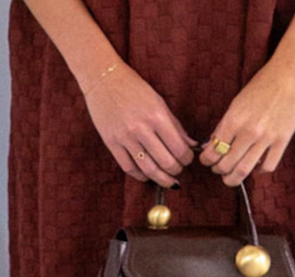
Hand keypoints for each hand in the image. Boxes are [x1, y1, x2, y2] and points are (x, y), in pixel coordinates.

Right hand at [84, 62, 198, 186]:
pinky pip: (129, 168)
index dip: (187, 159)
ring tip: (168, 181)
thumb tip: (192, 145)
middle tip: (178, 170)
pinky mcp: (111, 143)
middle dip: (176, 171)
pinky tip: (148, 176)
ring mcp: (125, 137)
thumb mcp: (159, 103)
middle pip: (166, 162)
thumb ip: (176, 126)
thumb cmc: (134, 89)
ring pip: (148, 169)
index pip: (179, 149)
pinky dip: (141, 176)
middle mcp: (141, 128)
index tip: (187, 159)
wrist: (102, 78)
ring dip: (162, 179)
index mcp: (157, 116)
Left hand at [198, 59, 294, 185]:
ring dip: (234, 178)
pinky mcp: (283, 141)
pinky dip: (259, 171)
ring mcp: (267, 138)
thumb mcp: (236, 104)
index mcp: (234, 120)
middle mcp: (249, 131)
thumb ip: (223, 126)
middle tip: (218, 170)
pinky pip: (268, 166)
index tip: (207, 161)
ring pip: (245, 170)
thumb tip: (211, 145)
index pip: (213, 151)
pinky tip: (256, 166)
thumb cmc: (261, 86)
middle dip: (219, 171)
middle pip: (226, 165)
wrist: (290, 75)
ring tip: (232, 177)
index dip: (206, 160)